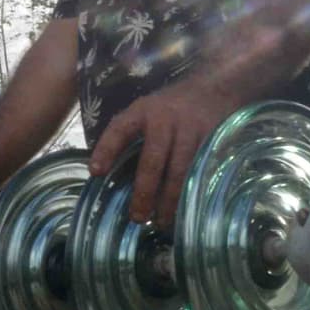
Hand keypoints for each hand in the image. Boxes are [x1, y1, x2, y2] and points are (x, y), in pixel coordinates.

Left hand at [92, 80, 235, 228]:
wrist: (214, 87)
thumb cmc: (170, 107)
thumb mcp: (146, 109)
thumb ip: (128, 133)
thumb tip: (100, 171)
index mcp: (143, 111)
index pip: (120, 129)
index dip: (107, 149)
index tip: (95, 172)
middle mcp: (165, 120)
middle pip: (153, 160)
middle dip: (144, 191)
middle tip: (137, 217)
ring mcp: (190, 131)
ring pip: (179, 171)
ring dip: (169, 200)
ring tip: (161, 221)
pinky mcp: (211, 141)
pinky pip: (200, 172)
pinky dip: (192, 193)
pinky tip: (186, 209)